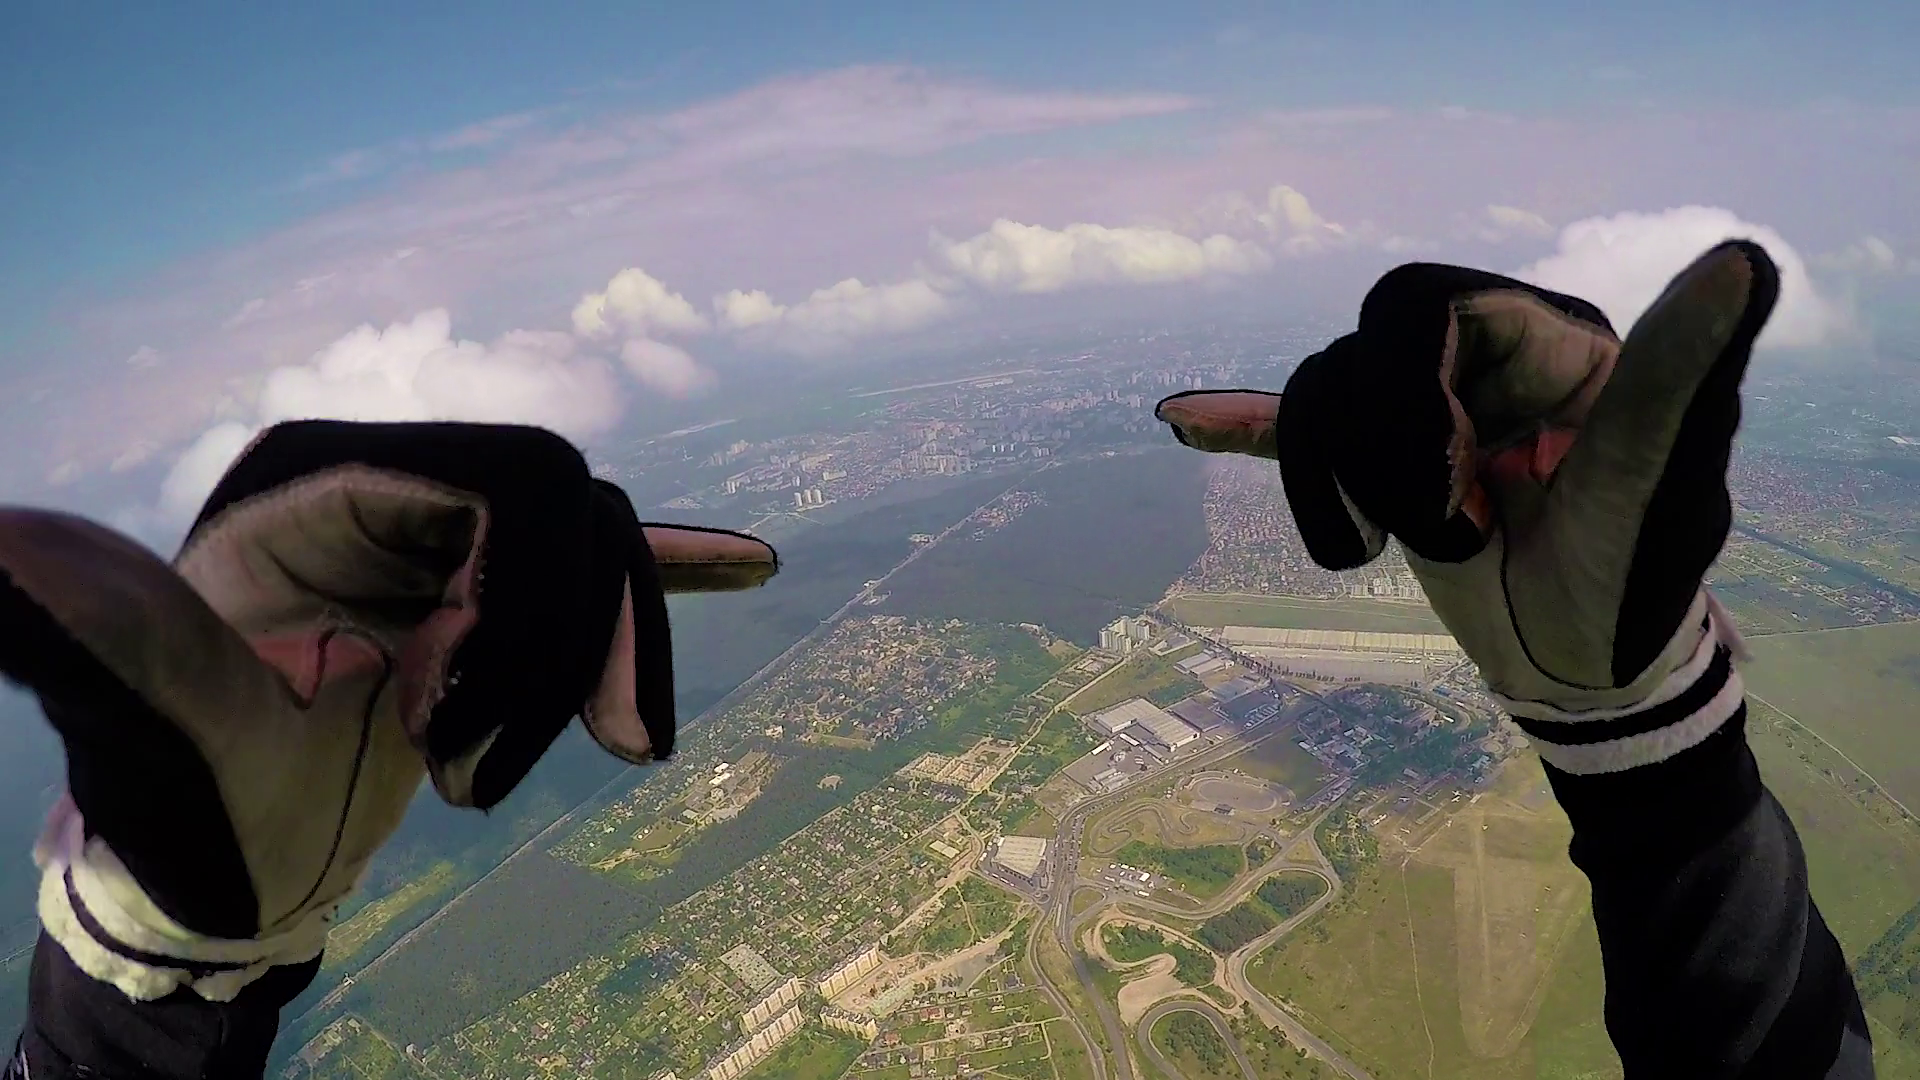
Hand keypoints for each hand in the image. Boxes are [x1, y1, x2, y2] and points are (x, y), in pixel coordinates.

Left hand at [0, 420, 775, 1000]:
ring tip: (590, 769)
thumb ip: (109, 627)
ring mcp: (452, 543)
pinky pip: (602, 568)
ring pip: (602, 555)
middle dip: (573, 642)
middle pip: (573, 513)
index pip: (509, 478)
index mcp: (326, 476)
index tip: (448, 717)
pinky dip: (671, 572)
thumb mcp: (161, 716)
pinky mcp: (493, 603)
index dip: (523, 599)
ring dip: (610, 663)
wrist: (223, 863)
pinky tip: (750, 566)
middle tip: (498, 773)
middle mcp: (401, 487)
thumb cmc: (184, 796)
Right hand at [1157, 242, 1775, 775]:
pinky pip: (1300, 431)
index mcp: (1547, 344)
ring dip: (1330, 483)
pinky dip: (1245, 424)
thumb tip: (1744, 258)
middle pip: (1360, 352)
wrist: (1584, 677)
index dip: (1412, 395)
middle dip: (1374, 449)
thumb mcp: (1651, 484)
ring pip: (1322, 397)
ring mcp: (1425, 415)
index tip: (1457, 485)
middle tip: (1432, 532)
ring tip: (1376, 551)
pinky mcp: (1384, 467)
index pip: (1429, 308)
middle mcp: (1479, 364)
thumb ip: (1678, 370)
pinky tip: (1182, 420)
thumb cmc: (1632, 587)